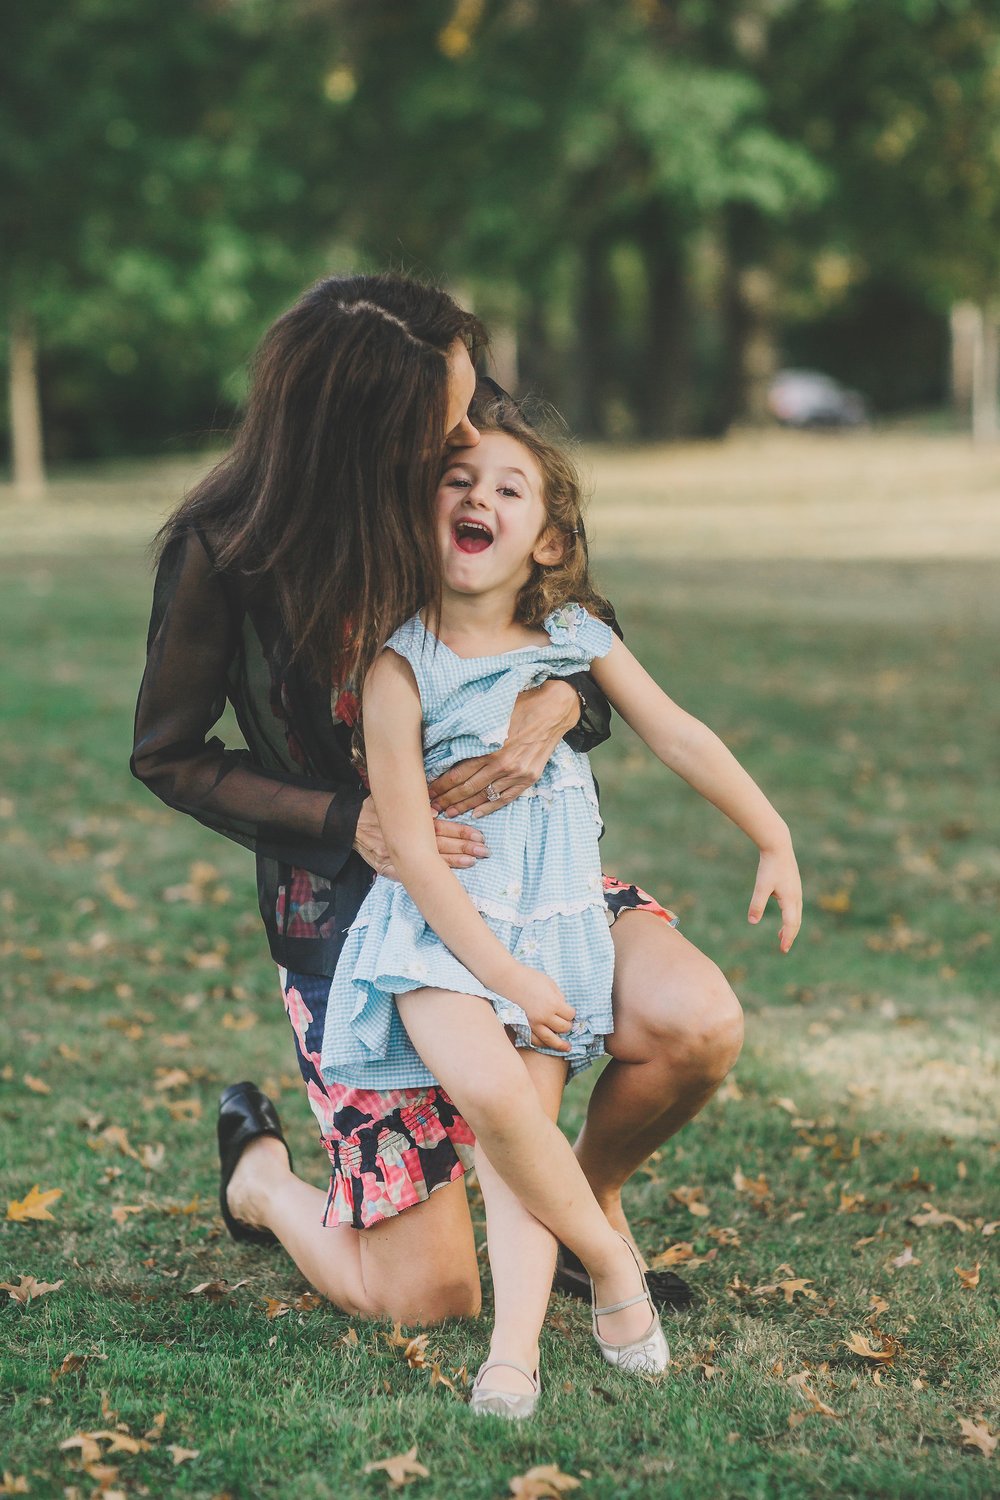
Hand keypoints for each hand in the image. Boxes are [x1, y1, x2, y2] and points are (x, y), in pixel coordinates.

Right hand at [353, 798, 488, 878]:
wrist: (347, 824)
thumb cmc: (374, 809)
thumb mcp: (393, 799)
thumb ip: (415, 804)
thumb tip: (436, 810)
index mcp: (409, 821)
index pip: (439, 828)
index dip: (459, 832)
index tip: (478, 836)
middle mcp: (404, 839)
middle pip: (439, 844)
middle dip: (463, 848)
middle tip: (483, 851)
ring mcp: (395, 856)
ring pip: (428, 860)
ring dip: (453, 862)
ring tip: (473, 861)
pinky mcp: (387, 868)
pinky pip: (410, 874)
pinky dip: (428, 875)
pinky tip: (444, 878)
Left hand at [427, 679, 580, 818]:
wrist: (554, 710)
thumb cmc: (521, 706)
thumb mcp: (492, 714)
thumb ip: (472, 731)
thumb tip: (447, 741)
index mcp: (490, 748)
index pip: (458, 773)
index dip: (441, 784)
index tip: (427, 791)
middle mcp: (503, 764)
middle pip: (468, 788)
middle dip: (448, 799)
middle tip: (432, 807)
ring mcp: (517, 774)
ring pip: (485, 795)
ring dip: (465, 805)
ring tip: (449, 812)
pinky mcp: (529, 778)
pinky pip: (506, 797)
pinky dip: (490, 806)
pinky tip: (476, 813)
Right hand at [503, 964, 575, 1052]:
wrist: (507, 980)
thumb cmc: (529, 978)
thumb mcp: (550, 983)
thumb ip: (559, 997)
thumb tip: (564, 1009)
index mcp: (553, 1003)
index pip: (570, 1015)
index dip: (572, 1013)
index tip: (570, 1011)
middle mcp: (544, 1016)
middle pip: (563, 1028)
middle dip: (568, 1026)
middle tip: (568, 1023)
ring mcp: (533, 1024)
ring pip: (550, 1040)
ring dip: (560, 1043)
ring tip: (566, 1047)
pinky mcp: (523, 1027)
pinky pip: (535, 1041)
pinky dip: (543, 1044)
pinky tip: (548, 1044)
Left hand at [748, 837, 801, 952]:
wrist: (778, 846)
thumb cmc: (769, 866)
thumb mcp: (761, 886)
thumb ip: (757, 904)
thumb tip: (752, 922)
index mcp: (790, 899)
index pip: (790, 924)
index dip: (787, 938)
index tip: (783, 950)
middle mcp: (796, 897)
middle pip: (796, 922)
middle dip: (790, 935)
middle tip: (783, 948)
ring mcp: (797, 891)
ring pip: (796, 914)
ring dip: (790, 926)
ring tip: (781, 936)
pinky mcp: (794, 886)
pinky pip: (794, 907)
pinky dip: (790, 916)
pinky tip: (783, 916)